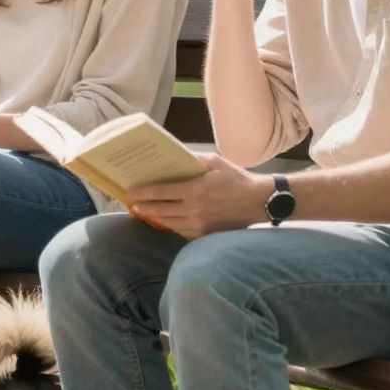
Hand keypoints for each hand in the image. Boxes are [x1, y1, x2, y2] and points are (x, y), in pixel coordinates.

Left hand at [126, 153, 269, 237]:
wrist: (259, 202)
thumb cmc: (236, 179)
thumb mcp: (215, 162)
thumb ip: (192, 159)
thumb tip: (172, 155)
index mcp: (195, 190)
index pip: (160, 192)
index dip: (142, 193)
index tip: (130, 191)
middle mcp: (194, 210)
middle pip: (159, 211)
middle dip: (143, 207)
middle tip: (131, 203)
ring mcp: (199, 225)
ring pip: (168, 223)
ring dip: (153, 218)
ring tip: (143, 211)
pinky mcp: (204, 234)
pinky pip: (181, 231)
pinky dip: (170, 225)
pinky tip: (164, 219)